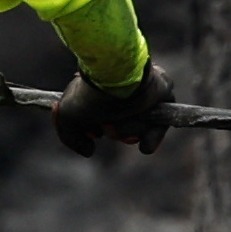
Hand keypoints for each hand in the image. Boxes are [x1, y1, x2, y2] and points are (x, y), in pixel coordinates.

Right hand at [51, 65, 171, 162]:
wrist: (114, 81)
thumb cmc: (89, 96)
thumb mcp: (67, 118)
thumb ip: (71, 138)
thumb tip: (88, 150)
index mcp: (102, 89)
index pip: (102, 115)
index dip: (97, 130)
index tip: (95, 133)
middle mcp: (124, 90)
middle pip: (123, 126)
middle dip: (117, 132)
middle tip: (108, 126)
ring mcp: (145, 92)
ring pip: (140, 127)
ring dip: (129, 130)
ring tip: (120, 120)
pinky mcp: (162, 93)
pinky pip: (160, 124)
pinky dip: (151, 136)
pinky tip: (143, 143)